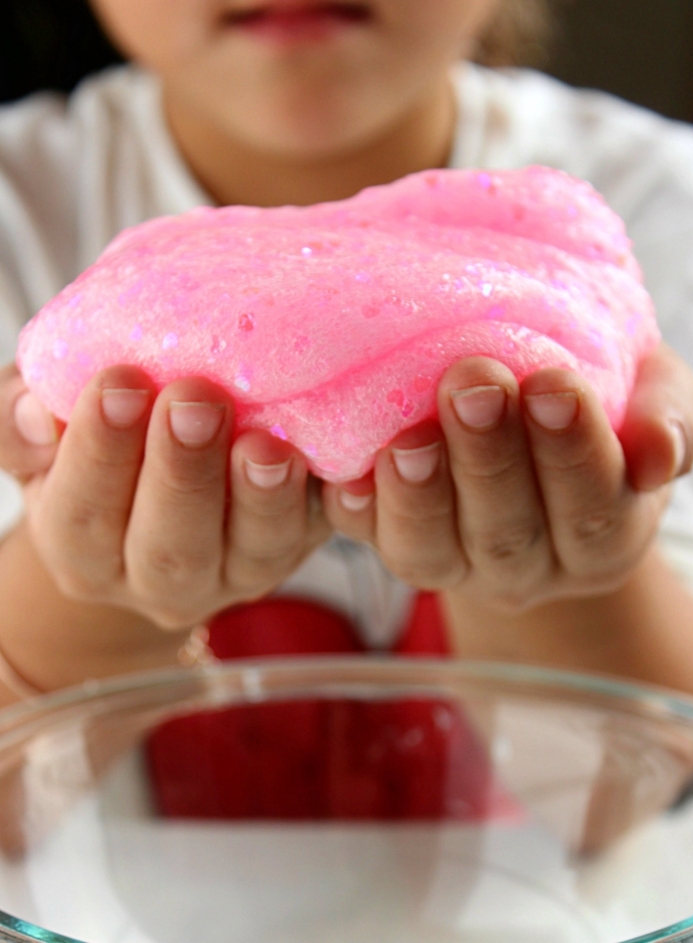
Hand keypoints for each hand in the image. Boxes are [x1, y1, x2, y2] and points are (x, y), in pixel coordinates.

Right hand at [5, 365, 328, 629]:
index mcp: (84, 551)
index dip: (99, 453)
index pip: (81, 515)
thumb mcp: (51, 432)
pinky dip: (327, 501)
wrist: (167, 487)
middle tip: (195, 401)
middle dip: (182, 474)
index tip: (121, 383)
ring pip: (250, 553)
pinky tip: (336, 461)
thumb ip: (22, 419)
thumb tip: (37, 411)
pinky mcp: (295, 549)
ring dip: (259, 498)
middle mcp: (157, 578)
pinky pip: (316, 535)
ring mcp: (234, 573)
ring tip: (265, 443)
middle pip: (168, 546)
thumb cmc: (104, 447)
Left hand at [323, 344, 692, 612]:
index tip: (555, 384)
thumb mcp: (648, 400)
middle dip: (489, 459)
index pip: (593, 510)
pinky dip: (354, 508)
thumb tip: (659, 452)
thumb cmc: (597, 408)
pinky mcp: (387, 541)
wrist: (529, 425)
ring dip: (418, 494)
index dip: (573, 453)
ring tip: (409, 437)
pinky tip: (346, 473)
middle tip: (474, 383)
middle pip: (506, 532)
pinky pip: (364, 538)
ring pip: (430, 550)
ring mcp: (450, 561)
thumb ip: (665, 420)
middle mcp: (524, 565)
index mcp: (598, 539)